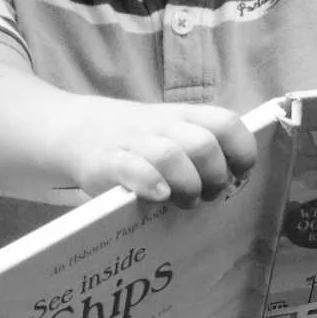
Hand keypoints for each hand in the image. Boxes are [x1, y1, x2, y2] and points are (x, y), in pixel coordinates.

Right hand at [67, 98, 258, 204]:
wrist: (75, 130)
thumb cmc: (136, 141)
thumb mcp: (171, 133)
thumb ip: (201, 151)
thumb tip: (235, 182)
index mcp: (184, 117)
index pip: (226, 123)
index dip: (241, 152)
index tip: (238, 175)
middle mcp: (162, 125)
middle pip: (204, 145)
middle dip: (215, 178)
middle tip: (208, 195)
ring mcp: (134, 141)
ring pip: (171, 156)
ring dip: (186, 185)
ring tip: (182, 200)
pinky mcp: (107, 161)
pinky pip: (132, 168)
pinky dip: (150, 182)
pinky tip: (159, 195)